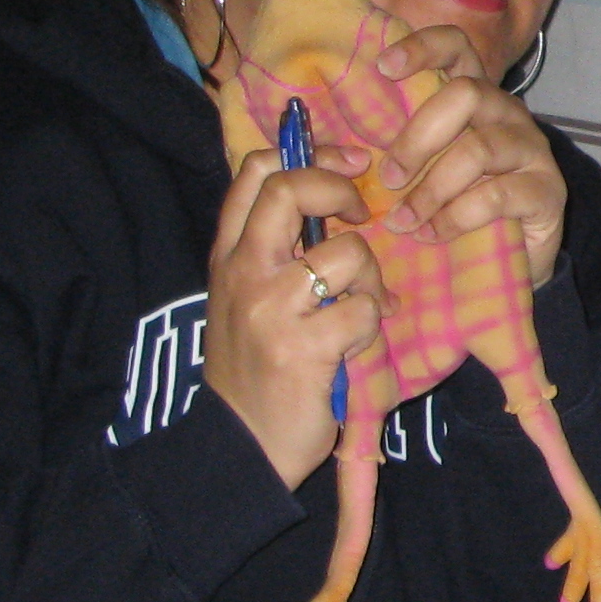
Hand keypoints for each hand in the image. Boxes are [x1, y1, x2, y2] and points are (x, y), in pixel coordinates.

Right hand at [201, 147, 383, 486]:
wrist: (239, 447)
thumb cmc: (254, 371)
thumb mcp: (245, 300)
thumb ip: (272, 252)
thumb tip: (330, 198)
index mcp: (229, 256)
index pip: (255, 172)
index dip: (308, 154)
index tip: (347, 165)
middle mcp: (243, 273)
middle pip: (291, 191)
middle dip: (340, 191)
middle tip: (362, 216)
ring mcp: (271, 310)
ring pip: (346, 254)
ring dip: (371, 281)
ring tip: (362, 310)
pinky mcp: (304, 348)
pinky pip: (365, 310)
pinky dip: (372, 327)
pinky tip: (355, 347)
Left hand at [366, 22, 569, 275]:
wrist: (514, 258)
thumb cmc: (454, 206)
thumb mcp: (423, 172)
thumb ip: (395, 152)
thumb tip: (339, 152)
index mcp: (475, 96)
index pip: (457, 47)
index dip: (423, 48)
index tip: (383, 66)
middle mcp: (507, 112)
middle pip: (467, 94)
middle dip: (418, 137)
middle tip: (388, 178)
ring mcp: (532, 149)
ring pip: (479, 148)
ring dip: (431, 188)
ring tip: (403, 221)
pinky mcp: (547, 190)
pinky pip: (496, 195)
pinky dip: (455, 218)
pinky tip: (432, 235)